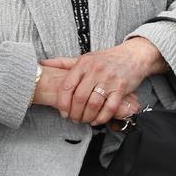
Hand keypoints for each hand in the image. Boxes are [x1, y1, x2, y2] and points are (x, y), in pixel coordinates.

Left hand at [42, 36, 166, 125]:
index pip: (67, 86)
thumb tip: (43, 63)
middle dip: (74, 113)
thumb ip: (63, 63)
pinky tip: (97, 120)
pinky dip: (101, 117)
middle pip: (79, 98)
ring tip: (84, 120)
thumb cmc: (106, 59)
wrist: (133, 56)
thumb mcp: (84, 58)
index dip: (62, 103)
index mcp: (83, 64)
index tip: (63, 112)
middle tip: (73, 119)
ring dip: (87, 116)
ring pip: (93, 104)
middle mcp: (95, 71)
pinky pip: (109, 108)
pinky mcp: (121, 89)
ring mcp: (109, 80)